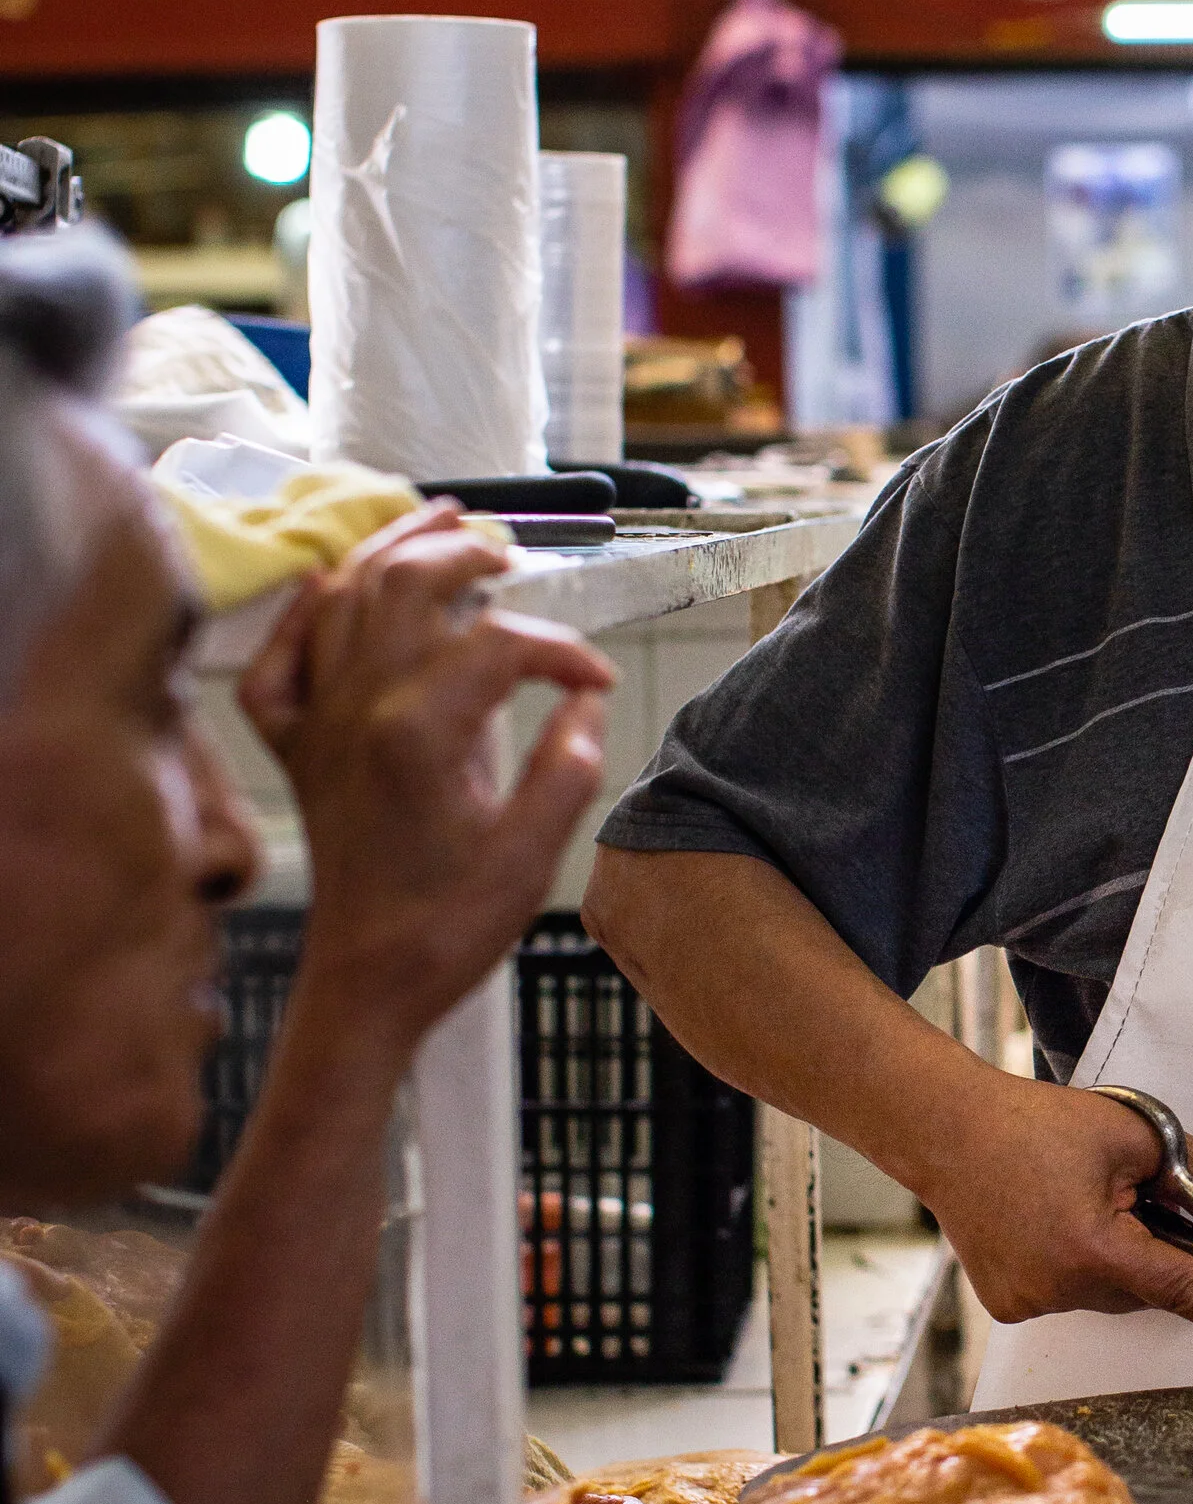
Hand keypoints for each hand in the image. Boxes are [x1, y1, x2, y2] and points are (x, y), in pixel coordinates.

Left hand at [238, 508, 612, 1055]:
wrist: (366, 981)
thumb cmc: (447, 927)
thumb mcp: (532, 856)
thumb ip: (567, 769)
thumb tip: (583, 708)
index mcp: (418, 731)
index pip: (499, 643)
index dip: (560, 651)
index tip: (596, 683)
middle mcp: (357, 709)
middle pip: (405, 582)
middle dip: (464, 552)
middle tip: (509, 554)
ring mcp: (319, 723)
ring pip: (345, 597)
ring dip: (393, 549)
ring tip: (440, 522)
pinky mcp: (297, 748)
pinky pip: (283, 658)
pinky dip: (306, 612)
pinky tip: (334, 587)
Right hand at [926, 1071, 1192, 1366]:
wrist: (946, 1130)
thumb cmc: (1031, 1124)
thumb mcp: (1133, 1133)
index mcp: (1093, 1246)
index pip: (1183, 1288)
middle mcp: (1059, 1286)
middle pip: (1147, 1289)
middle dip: (1159, 1253)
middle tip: (1135, 1198)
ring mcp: (1029, 1302)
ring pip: (1110, 1295)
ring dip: (1116, 1259)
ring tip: (1078, 1200)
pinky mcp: (1009, 1305)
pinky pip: (1071, 1295)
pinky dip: (1078, 1268)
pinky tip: (1051, 1224)